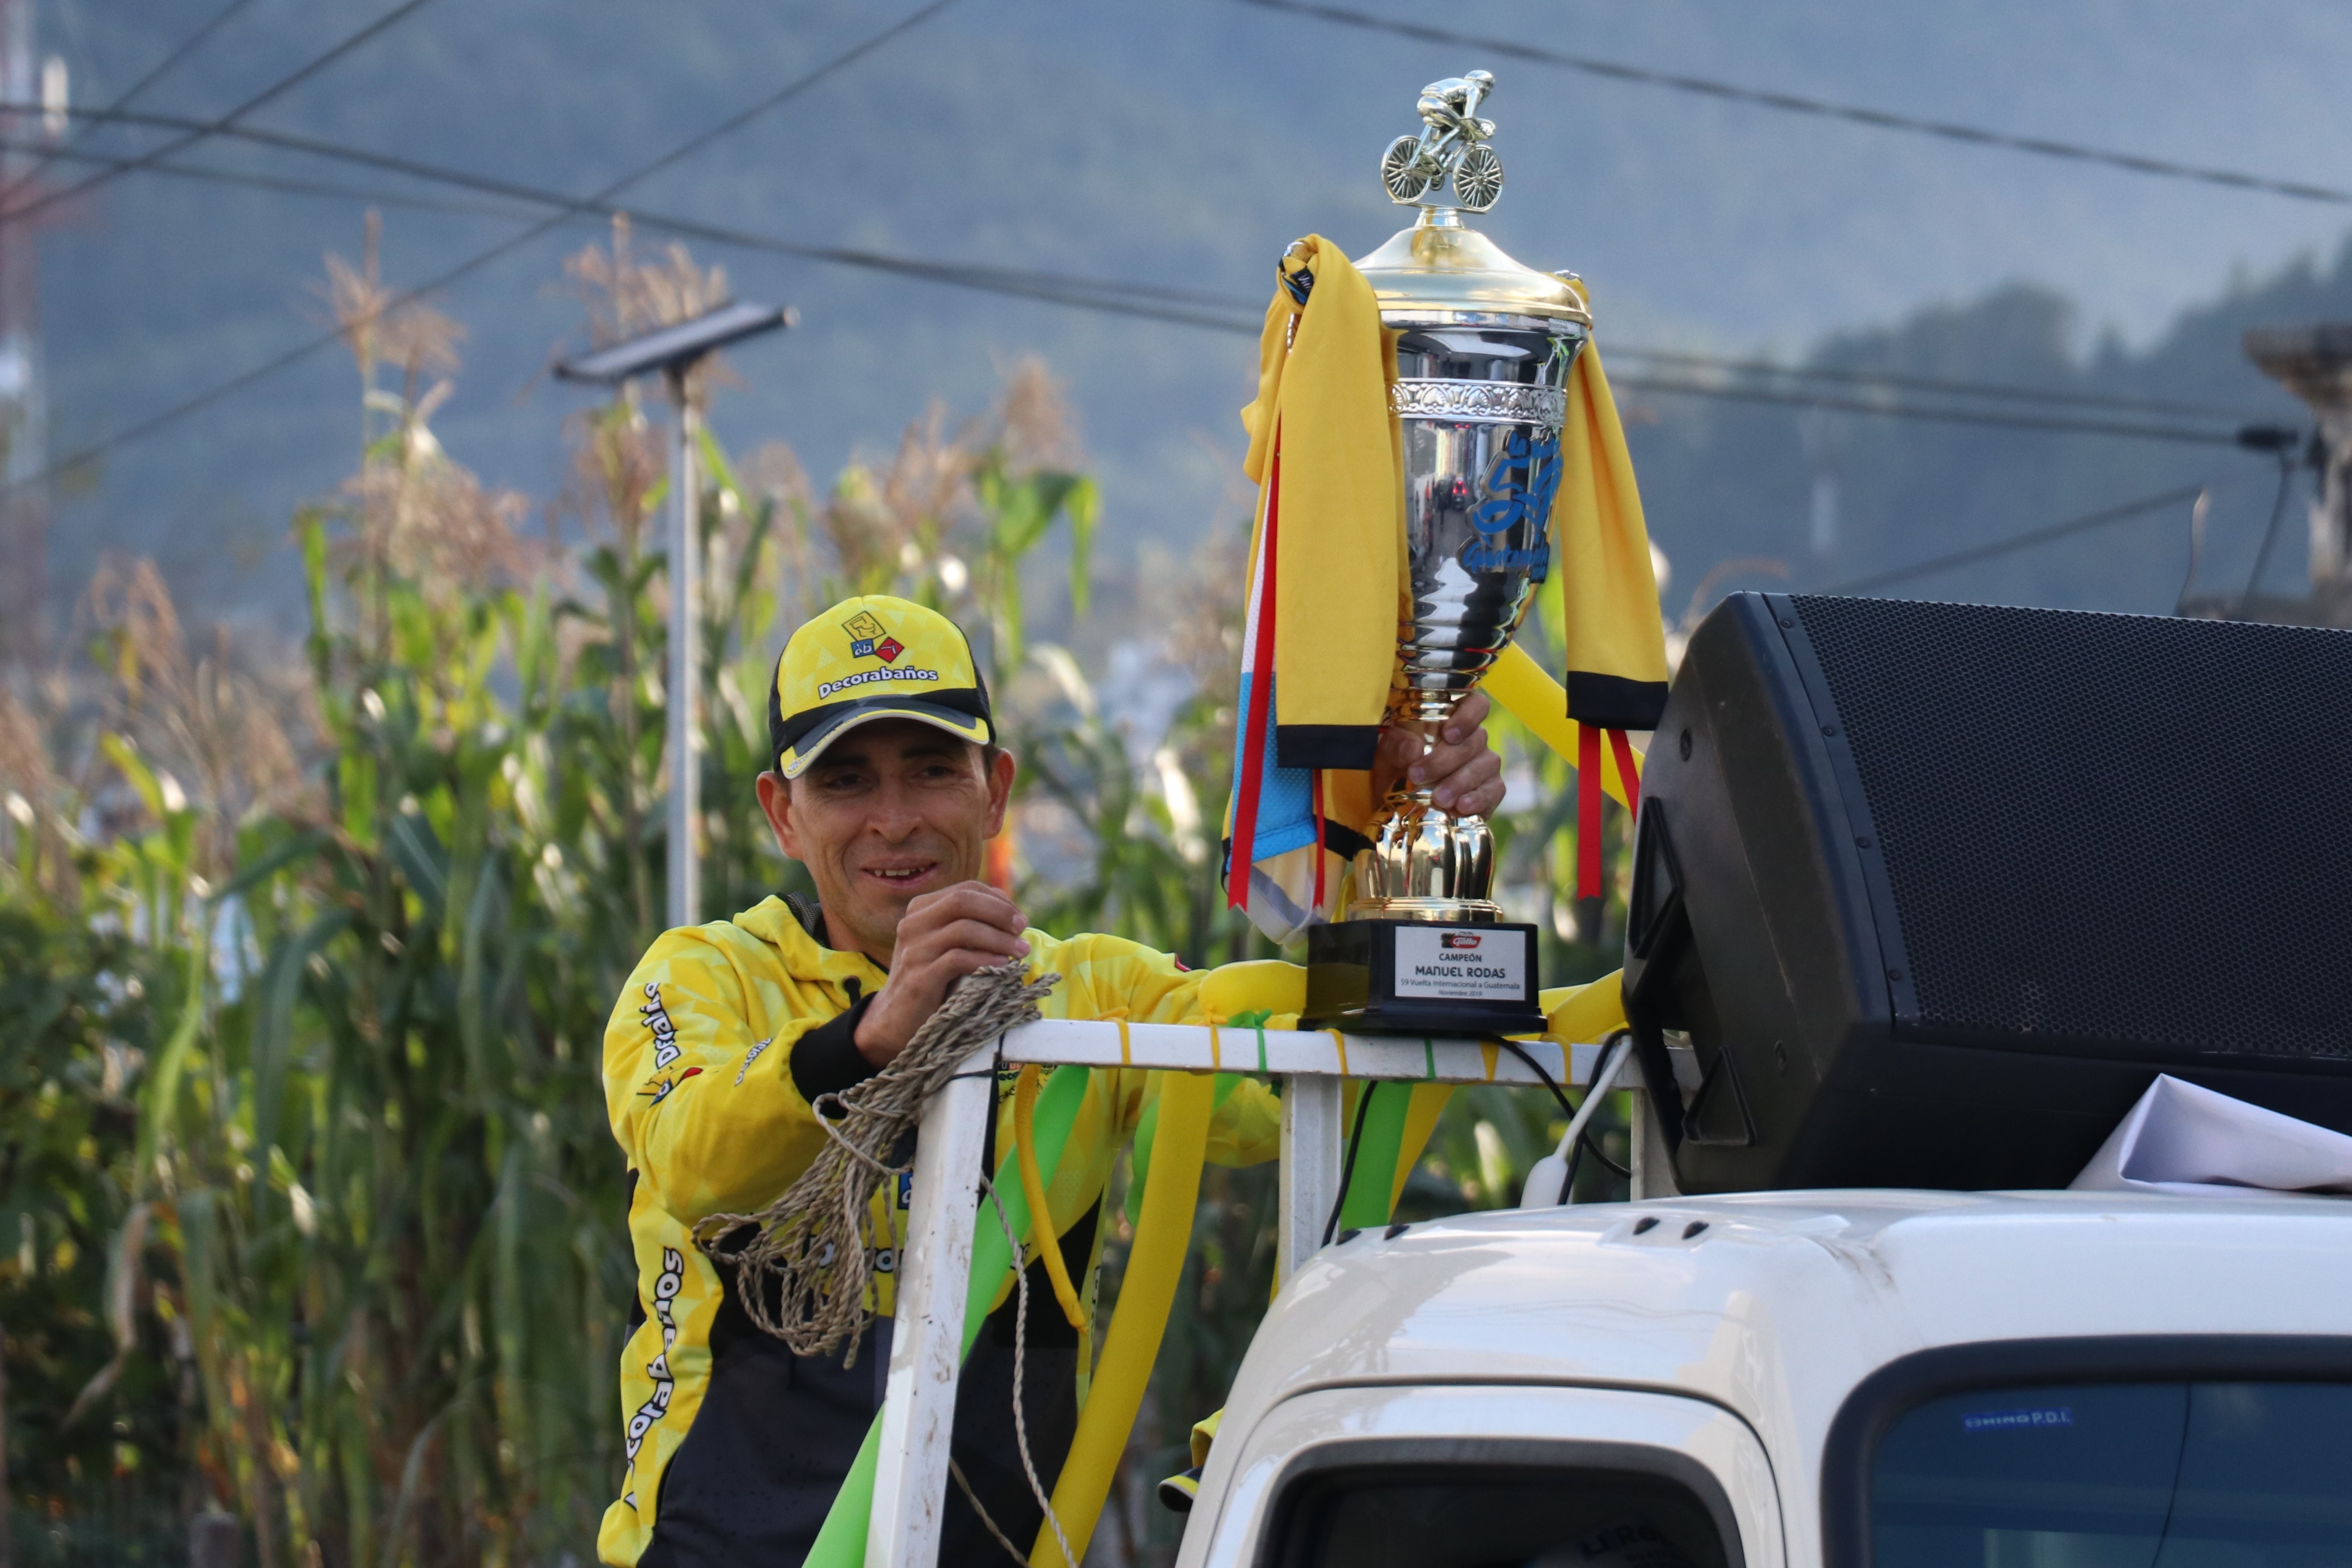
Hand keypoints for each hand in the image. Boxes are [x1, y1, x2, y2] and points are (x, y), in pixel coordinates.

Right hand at [852, 881, 1030, 1066]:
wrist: (896, 1019)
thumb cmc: (931, 980)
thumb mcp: (946, 945)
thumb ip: (969, 925)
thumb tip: (1011, 914)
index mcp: (920, 910)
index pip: (966, 889)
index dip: (998, 900)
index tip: (1019, 919)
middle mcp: (913, 923)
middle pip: (963, 901)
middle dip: (999, 913)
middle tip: (1022, 929)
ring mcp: (913, 949)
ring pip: (963, 929)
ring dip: (998, 938)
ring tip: (1020, 951)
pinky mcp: (918, 977)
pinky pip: (957, 959)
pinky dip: (985, 960)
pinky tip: (1003, 967)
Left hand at [1369, 689, 1504, 816]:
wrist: (1403, 805)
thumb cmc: (1398, 770)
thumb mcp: (1387, 756)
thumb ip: (1396, 746)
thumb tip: (1413, 748)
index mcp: (1452, 720)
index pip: (1475, 705)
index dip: (1468, 715)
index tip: (1448, 733)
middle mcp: (1474, 739)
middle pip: (1474, 740)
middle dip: (1444, 760)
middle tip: (1418, 776)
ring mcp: (1485, 764)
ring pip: (1485, 765)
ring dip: (1460, 782)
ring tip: (1438, 798)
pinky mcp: (1491, 790)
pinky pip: (1494, 791)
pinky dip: (1478, 799)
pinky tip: (1460, 808)